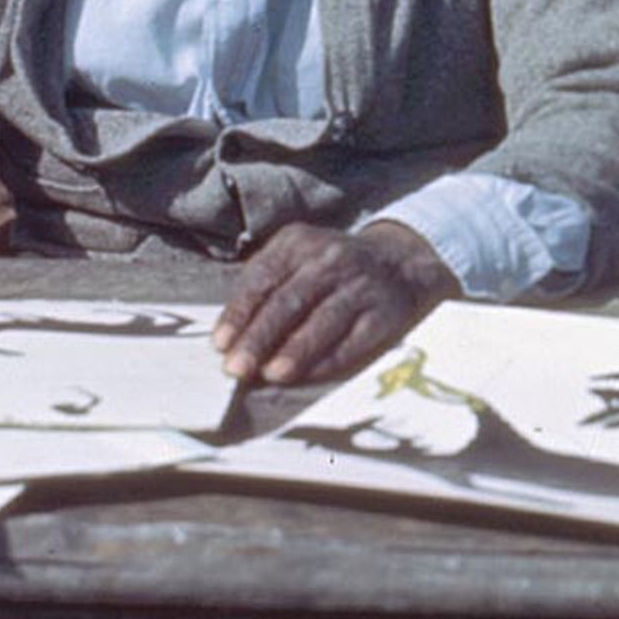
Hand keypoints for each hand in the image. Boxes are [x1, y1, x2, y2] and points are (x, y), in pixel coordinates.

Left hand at [215, 219, 457, 387]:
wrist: (398, 261)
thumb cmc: (330, 267)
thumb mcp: (295, 258)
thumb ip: (263, 286)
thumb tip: (229, 337)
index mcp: (299, 243)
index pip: (263, 278)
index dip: (240, 313)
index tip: (221, 344)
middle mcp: (332, 259)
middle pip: (290, 301)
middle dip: (260, 337)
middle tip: (237, 368)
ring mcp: (361, 285)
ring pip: (323, 320)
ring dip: (295, 350)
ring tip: (271, 374)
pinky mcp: (385, 312)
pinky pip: (353, 340)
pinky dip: (328, 360)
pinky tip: (307, 376)